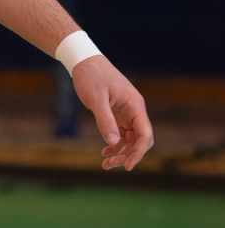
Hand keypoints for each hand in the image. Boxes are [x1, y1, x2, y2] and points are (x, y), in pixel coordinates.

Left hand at [71, 56, 153, 170]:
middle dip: (128, 155)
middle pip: (139, 140)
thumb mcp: (96, 98)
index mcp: (134, 105)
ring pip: (131, 139)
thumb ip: (105, 119)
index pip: (145, 134)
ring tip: (105, 163)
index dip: (139, 152)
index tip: (128, 166)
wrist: (84, 61)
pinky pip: (122, 133)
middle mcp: (134, 110)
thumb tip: (113, 142)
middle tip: (109, 165)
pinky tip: (105, 151)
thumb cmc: (91, 76)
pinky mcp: (118, 113)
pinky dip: (115, 144)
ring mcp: (127, 112)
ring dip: (121, 152)